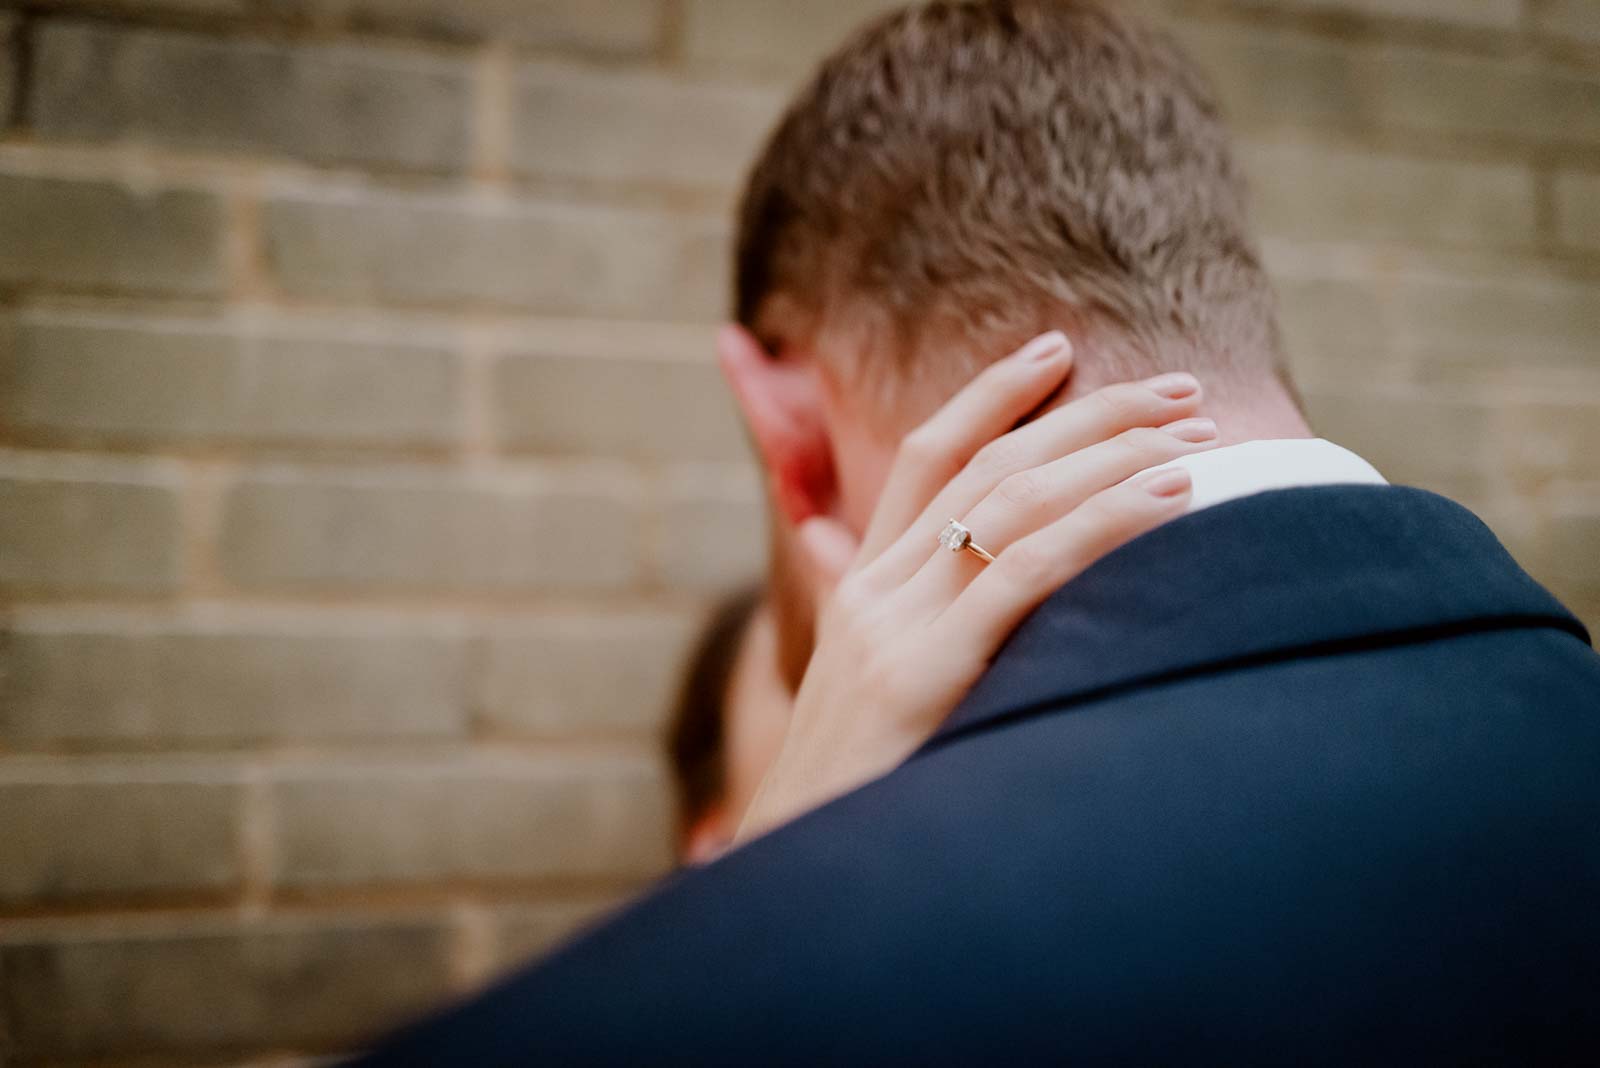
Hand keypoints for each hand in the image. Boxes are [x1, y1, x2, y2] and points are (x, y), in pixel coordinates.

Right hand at [736, 331, 1217, 841]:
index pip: (929, 458)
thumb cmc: (853, 796)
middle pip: (989, 465)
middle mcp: (874, 588)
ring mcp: (895, 626)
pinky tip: (1169, 497)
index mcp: (861, 587)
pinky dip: (1103, 523)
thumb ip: (917, 637)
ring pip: (1013, 503)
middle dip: (1087, 414)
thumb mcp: (876, 700)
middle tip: (1177, 386)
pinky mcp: (925, 674)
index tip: (1057, 348)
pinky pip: (1026, 574)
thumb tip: (984, 604)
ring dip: (1113, 457)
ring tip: (1196, 434)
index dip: (990, 394)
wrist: (798, 878)